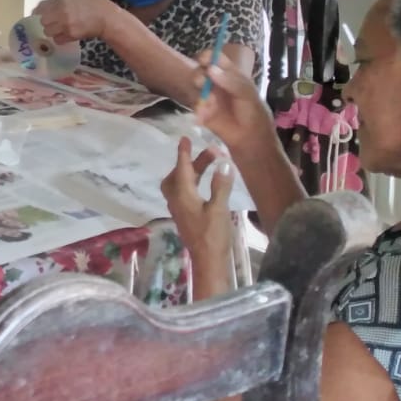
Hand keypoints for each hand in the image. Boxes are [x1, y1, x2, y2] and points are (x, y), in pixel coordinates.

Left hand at [33, 0, 117, 43]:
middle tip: (53, 22)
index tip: (39, 14)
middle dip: (47, 21)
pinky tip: (66, 35)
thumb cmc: (94, 4)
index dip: (39, 11)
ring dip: (52, 30)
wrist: (106, 18)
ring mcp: (65, 24)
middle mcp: (61, 11)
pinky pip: (57, 39)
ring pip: (48, 31)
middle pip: (43, 20)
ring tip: (60, 29)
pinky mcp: (70, 35)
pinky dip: (60, 38)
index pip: (41, 6)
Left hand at [160, 136, 234, 261]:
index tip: (184, 139)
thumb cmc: (214, 235)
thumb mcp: (219, 209)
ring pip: (180, 184)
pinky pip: (183, 192)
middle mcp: (176, 200)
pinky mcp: (184, 216)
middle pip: (179, 175)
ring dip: (192, 172)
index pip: (182, 168)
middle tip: (211, 153)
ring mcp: (179, 209)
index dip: (184, 153)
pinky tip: (205, 184)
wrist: (208, 261)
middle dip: (192, 162)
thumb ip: (220, 186)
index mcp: (182, 196)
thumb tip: (223, 164)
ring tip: (211, 165)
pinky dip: (192, 183)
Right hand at [190, 50, 273, 148]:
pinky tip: (204, 117)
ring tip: (208, 106)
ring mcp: (208, 95)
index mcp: (229, 74)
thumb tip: (210, 69)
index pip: (215, 58)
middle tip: (201, 83)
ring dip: (199, 95)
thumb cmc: (253, 112)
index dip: (208, 56)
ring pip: (195, 87)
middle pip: (200, 70)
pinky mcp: (202, 110)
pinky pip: (194, 105)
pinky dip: (198, 110)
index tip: (204, 60)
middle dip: (198, 75)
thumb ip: (231, 81)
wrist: (250, 138)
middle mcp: (216, 82)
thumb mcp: (247, 94)